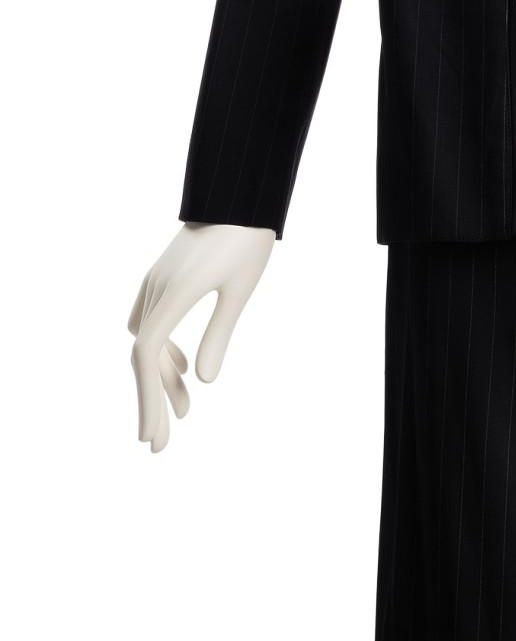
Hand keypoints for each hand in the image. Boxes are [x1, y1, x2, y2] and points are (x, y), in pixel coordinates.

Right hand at [127, 221, 275, 451]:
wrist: (237, 194)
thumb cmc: (247, 239)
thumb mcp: (240, 290)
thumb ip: (220, 334)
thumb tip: (202, 382)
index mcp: (173, 293)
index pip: (146, 355)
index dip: (147, 398)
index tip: (153, 435)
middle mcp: (156, 290)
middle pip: (143, 358)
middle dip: (151, 403)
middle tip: (159, 446)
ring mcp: (156, 284)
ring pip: (148, 343)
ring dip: (162, 379)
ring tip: (186, 413)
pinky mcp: (163, 280)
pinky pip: (153, 325)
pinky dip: (165, 352)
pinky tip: (185, 371)